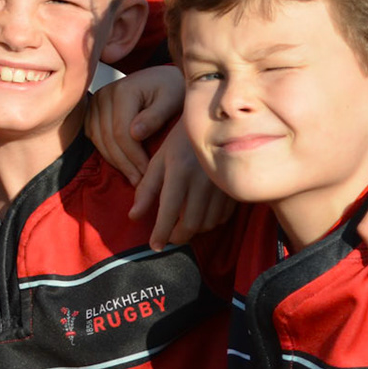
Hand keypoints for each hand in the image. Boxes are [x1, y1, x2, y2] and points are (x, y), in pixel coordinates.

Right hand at [87, 65, 183, 184]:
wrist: (164, 78)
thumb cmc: (173, 89)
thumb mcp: (172, 99)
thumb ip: (156, 115)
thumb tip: (136, 134)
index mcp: (123, 91)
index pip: (121, 132)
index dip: (134, 156)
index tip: (148, 173)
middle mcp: (104, 94)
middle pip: (107, 138)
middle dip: (125, 163)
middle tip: (140, 182)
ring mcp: (95, 102)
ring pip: (98, 140)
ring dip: (115, 161)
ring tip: (132, 177)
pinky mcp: (92, 110)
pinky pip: (94, 136)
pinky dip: (106, 152)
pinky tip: (122, 163)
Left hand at [130, 120, 233, 245]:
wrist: (217, 122)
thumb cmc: (181, 139)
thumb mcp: (160, 159)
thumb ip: (147, 188)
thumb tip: (134, 216)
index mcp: (179, 172)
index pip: (168, 211)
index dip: (161, 232)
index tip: (155, 246)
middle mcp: (201, 181)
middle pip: (191, 224)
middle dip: (178, 236)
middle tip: (169, 238)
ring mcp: (221, 185)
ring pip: (208, 223)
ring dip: (194, 230)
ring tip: (182, 226)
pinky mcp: (234, 187)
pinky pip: (223, 216)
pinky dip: (210, 222)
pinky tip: (201, 217)